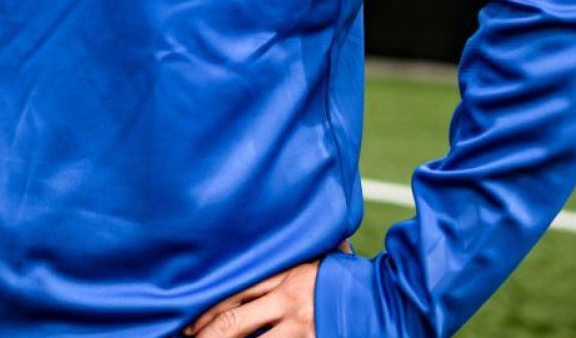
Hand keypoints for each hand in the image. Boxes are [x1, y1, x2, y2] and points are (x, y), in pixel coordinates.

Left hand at [184, 241, 351, 337]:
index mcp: (285, 272)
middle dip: (207, 335)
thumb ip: (286, 258)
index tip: (188, 324)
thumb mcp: (313, 258)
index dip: (205, 310)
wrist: (387, 297)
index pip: (233, 291)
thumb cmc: (344, 276)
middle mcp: (290, 297)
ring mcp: (302, 324)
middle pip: (233, 321)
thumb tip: (257, 246)